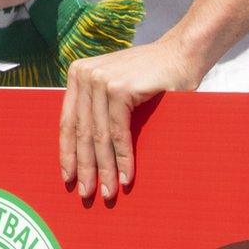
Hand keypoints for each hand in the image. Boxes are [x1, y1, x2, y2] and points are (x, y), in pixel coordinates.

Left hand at [60, 34, 205, 200]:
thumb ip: (98, 108)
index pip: (68, 121)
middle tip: (86, 194)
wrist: (181, 55)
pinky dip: (122, 158)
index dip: (67, 152)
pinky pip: (118, 132)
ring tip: (108, 192)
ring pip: (99, 135)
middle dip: (85, 167)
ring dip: (104, 169)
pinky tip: (126, 177)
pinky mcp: (119, 88)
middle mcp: (85, 74)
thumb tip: (84, 151)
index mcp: (79, 74)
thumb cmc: (151, 78)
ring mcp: (101, 80)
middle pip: (81, 131)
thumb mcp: (116, 89)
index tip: (68, 177)